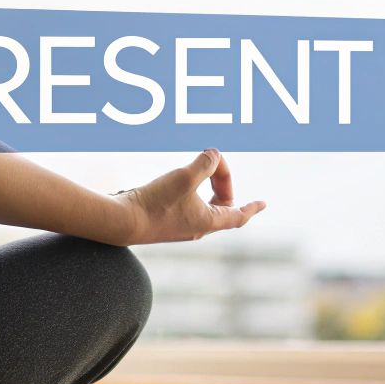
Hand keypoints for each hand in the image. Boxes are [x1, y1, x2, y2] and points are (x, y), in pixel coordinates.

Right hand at [111, 148, 267, 244]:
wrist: (120, 222)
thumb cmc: (155, 203)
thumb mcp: (185, 177)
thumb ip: (205, 164)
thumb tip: (214, 155)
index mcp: (207, 222)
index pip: (238, 216)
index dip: (252, 207)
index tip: (263, 203)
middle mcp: (195, 228)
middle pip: (220, 207)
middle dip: (223, 185)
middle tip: (216, 166)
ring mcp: (179, 226)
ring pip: (202, 206)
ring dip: (205, 186)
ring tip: (198, 169)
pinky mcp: (163, 221)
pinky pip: (185, 206)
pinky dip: (189, 190)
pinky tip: (178, 179)